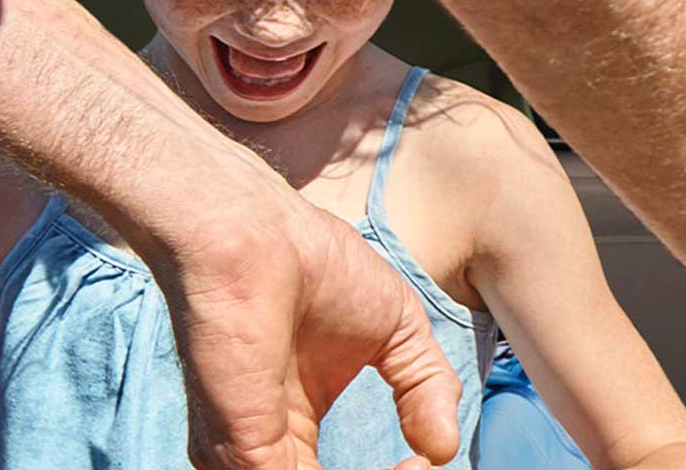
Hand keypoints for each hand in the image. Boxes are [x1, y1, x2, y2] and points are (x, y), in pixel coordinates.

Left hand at [146, 174, 463, 468]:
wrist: (259, 239)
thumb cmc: (318, 267)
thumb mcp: (399, 331)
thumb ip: (427, 389)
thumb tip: (442, 449)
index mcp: (291, 424)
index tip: (423, 459)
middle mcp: (266, 449)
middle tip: (419, 466)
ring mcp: (248, 458)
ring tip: (414, 467)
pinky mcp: (243, 454)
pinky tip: (404, 465)